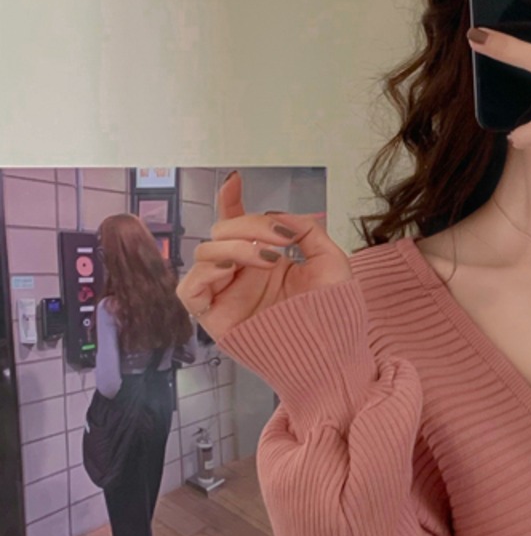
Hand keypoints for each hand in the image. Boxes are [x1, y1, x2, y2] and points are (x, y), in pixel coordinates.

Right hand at [175, 170, 351, 340]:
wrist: (335, 354)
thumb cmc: (336, 314)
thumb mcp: (330, 262)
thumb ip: (307, 230)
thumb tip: (280, 216)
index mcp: (265, 261)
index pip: (238, 226)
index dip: (231, 201)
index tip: (235, 181)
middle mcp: (242, 276)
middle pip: (221, 232)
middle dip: (250, 226)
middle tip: (282, 239)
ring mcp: (227, 295)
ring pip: (204, 253)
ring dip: (236, 246)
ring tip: (271, 259)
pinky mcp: (215, 318)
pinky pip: (189, 289)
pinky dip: (206, 271)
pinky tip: (234, 268)